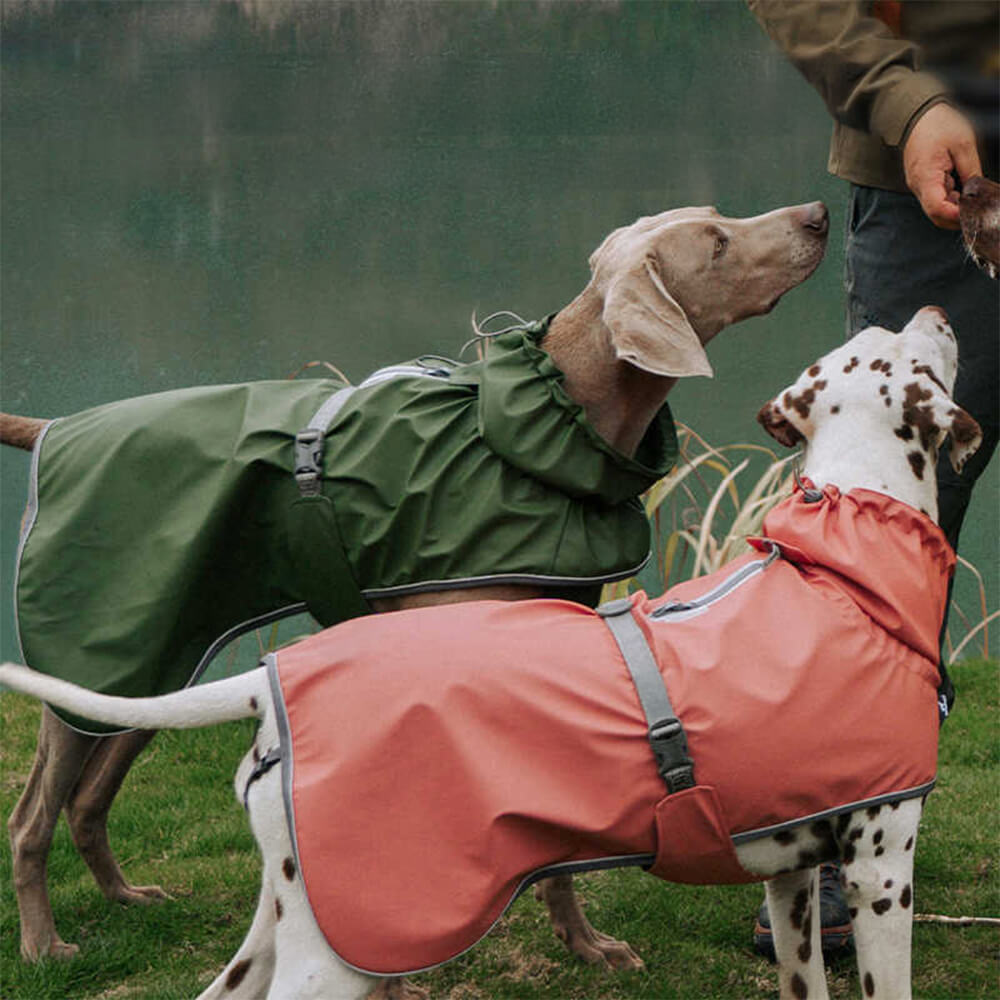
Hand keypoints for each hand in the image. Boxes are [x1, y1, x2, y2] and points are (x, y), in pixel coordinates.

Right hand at [902, 103, 981, 228]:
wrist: (919, 114)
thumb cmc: (939, 125)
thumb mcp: (963, 144)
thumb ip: (972, 171)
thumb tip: (979, 194)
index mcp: (926, 177)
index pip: (938, 209)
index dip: (957, 215)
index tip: (976, 213)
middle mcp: (918, 186)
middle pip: (936, 215)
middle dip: (958, 217)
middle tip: (980, 211)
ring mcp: (919, 186)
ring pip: (937, 210)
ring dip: (956, 208)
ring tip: (974, 198)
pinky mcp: (922, 183)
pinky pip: (936, 199)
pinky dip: (951, 200)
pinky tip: (964, 190)